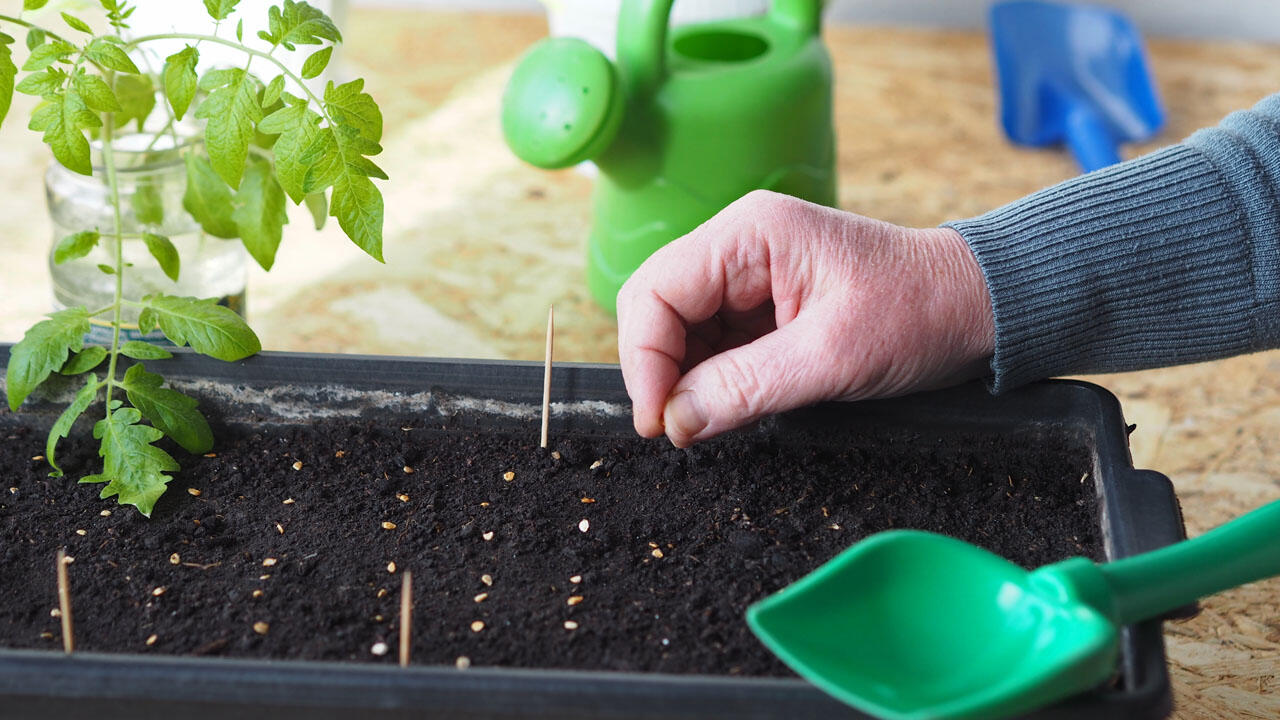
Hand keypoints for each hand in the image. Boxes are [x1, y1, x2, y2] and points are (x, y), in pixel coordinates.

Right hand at [617, 190, 995, 446]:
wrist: (978, 308)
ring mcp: (749, 276)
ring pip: (680, 332)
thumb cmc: (921, 311)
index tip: (659, 421)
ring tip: (715, 420)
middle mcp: (740, 246)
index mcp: (750, 233)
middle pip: (657, 308)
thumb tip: (676, 421)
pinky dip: (712, 382)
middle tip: (679, 428)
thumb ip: (746, 387)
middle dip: (660, 371)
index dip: (645, 359)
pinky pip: (713, 345)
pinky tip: (732, 407)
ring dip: (686, 380)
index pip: (656, 291)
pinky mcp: (763, 307)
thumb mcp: (833, 357)